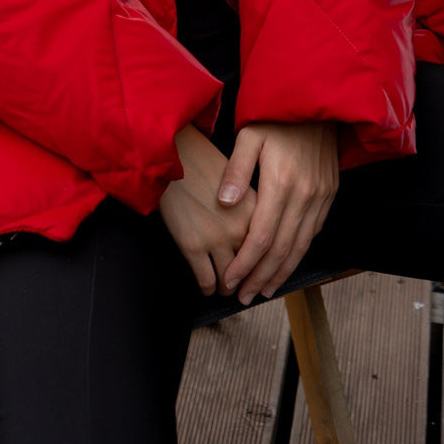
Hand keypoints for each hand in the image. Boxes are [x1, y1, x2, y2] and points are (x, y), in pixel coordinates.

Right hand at [159, 126, 255, 294]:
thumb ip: (253, 209)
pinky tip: (206, 286)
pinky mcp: (192, 245)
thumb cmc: (205, 164)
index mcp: (256, 211)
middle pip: (252, 270)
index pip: (269, 251)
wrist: (174, 155)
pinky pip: (206, 281)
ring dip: (228, 288)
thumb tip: (260, 234)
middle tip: (244, 288)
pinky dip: (207, 288)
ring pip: (229, 281)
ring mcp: (215, 238)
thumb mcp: (242, 182)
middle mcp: (240, 228)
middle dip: (248, 283)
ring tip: (225, 287)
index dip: (266, 267)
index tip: (263, 275)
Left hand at [218, 122, 338, 304]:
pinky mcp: (328, 195)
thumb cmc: (277, 118)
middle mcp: (305, 196)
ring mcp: (320, 197)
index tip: (230, 280)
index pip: (262, 236)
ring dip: (280, 272)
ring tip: (261, 291)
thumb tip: (225, 203)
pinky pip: (312, 233)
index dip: (246, 263)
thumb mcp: (250, 135)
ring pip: (300, 246)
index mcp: (282, 183)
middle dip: (261, 277)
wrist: (319, 103)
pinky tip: (284, 265)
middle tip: (242, 297)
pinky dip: (298, 254)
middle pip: (282, 250)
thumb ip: (237, 170)